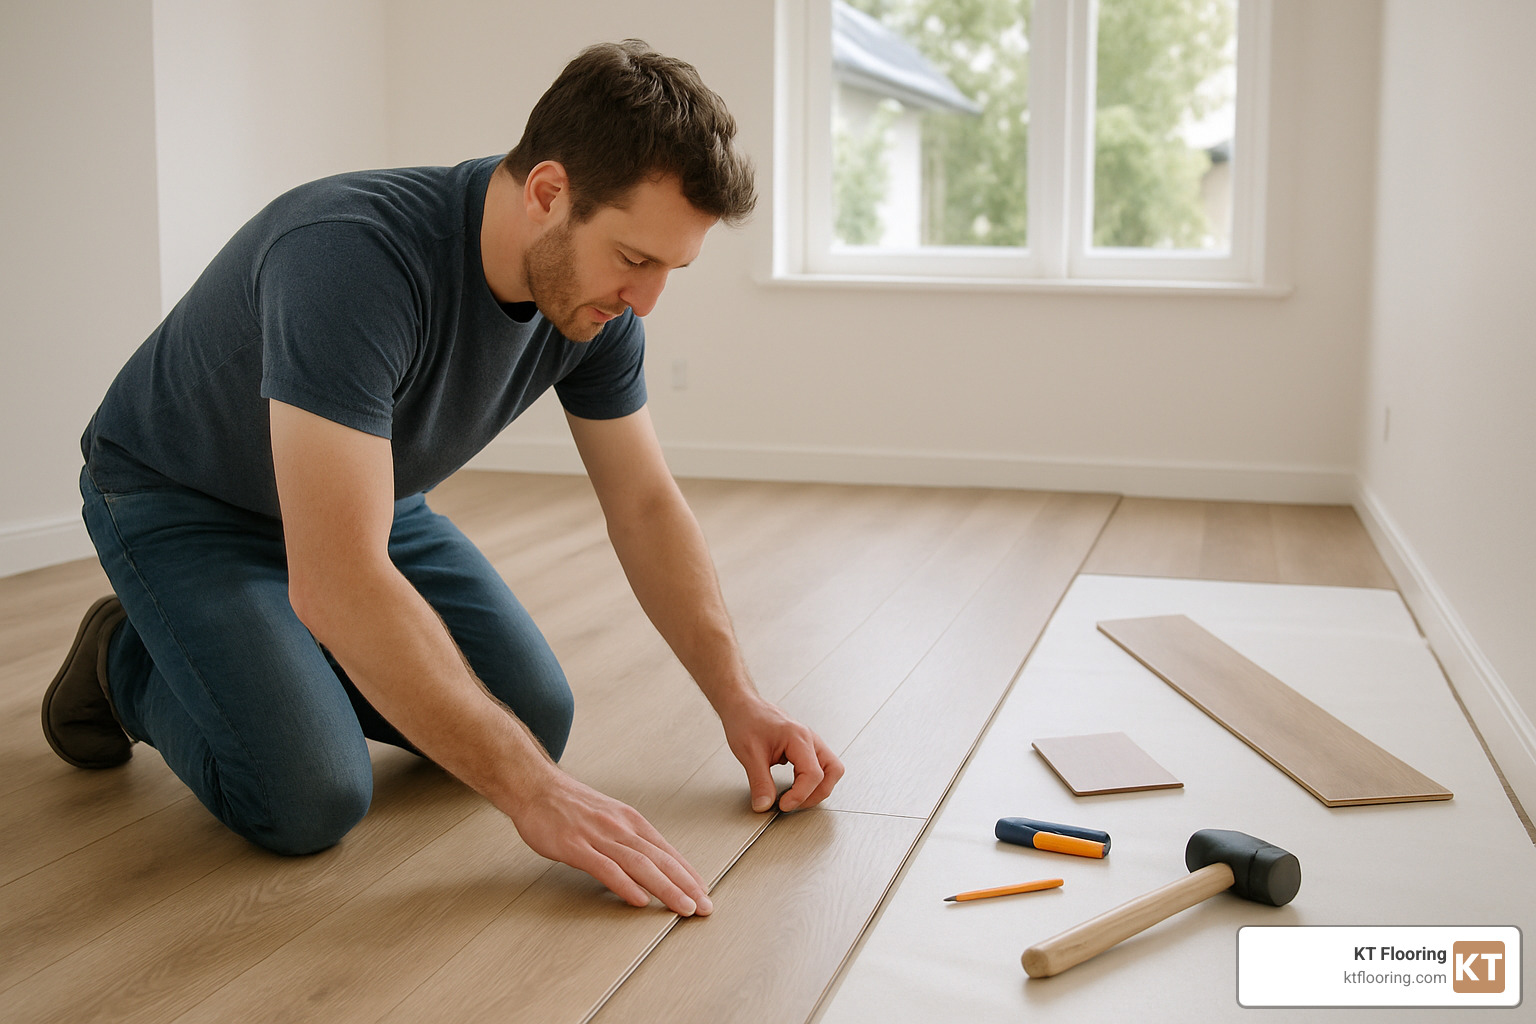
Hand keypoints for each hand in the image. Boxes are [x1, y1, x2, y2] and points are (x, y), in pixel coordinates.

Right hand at [507, 765, 712, 916]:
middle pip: (659, 860)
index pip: (666, 850)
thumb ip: (628, 839)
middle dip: (685, 885)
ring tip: (683, 907)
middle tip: (703, 907)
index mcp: (630, 820)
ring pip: (640, 865)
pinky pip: (605, 868)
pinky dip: (625, 884)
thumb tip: (650, 862)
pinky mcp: (575, 846)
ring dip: (666, 888)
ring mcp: (598, 836)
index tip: (703, 891)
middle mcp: (620, 827)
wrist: (536, 787)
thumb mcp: (608, 817)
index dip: (687, 872)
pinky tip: (639, 899)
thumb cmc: (570, 805)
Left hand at [721, 697, 844, 812]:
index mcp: (798, 737)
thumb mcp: (749, 754)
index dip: (800, 795)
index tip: (784, 805)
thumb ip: (760, 782)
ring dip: (818, 788)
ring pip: (831, 769)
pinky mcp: (805, 747)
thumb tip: (765, 805)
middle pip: (833, 771)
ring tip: (797, 798)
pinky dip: (812, 781)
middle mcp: (809, 738)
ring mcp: (810, 742)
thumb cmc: (746, 720)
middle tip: (794, 803)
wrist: (743, 706)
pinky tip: (795, 786)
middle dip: (817, 793)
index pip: (813, 774)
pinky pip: (820, 766)